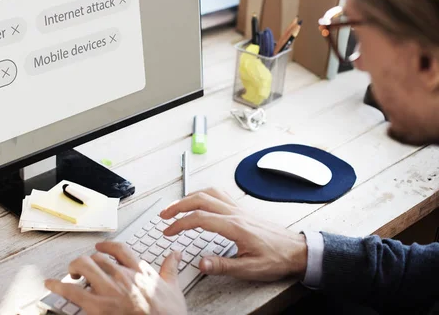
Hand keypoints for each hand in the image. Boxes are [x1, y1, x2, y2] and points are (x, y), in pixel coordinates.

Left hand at [45, 241, 186, 314]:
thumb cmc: (168, 314)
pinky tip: (50, 284)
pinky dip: (58, 286)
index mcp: (139, 270)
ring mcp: (109, 290)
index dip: (106, 245)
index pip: (119, 249)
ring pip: (84, 266)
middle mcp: (122, 276)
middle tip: (83, 268)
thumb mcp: (173, 289)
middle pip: (97, 257)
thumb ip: (170, 268)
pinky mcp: (98, 306)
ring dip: (74, 268)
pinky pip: (72, 291)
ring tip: (71, 274)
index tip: (100, 247)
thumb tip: (175, 254)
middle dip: (88, 261)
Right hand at [159, 188, 306, 281]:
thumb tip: (201, 263)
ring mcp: (239, 209)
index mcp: (234, 226)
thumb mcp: (250, 268)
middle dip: (178, 205)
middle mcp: (235, 213)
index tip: (168, 231)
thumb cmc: (277, 258)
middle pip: (200, 199)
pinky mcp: (242, 210)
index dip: (180, 224)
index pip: (199, 218)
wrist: (297, 250)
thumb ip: (223, 265)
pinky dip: (204, 194)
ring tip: (176, 206)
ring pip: (209, 193)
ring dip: (189, 197)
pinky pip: (219, 194)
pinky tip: (200, 200)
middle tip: (164, 215)